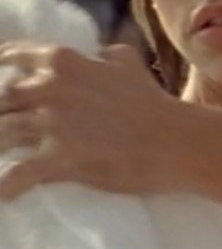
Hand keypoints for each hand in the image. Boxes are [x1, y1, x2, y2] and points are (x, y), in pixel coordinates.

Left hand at [0, 42, 187, 200]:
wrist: (177, 141)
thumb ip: (103, 55)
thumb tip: (95, 54)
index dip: (2, 66)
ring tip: (1, 153)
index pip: (13, 58)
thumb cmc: (154, 102)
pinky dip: (6, 185)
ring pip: (2, 134)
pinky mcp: (59, 158)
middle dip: (1, 111)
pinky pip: (18, 174)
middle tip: (7, 123)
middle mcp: (50, 89)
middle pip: (1, 99)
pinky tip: (4, 194)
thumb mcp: (129, 62)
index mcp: (63, 62)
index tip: (1, 76)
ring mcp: (52, 125)